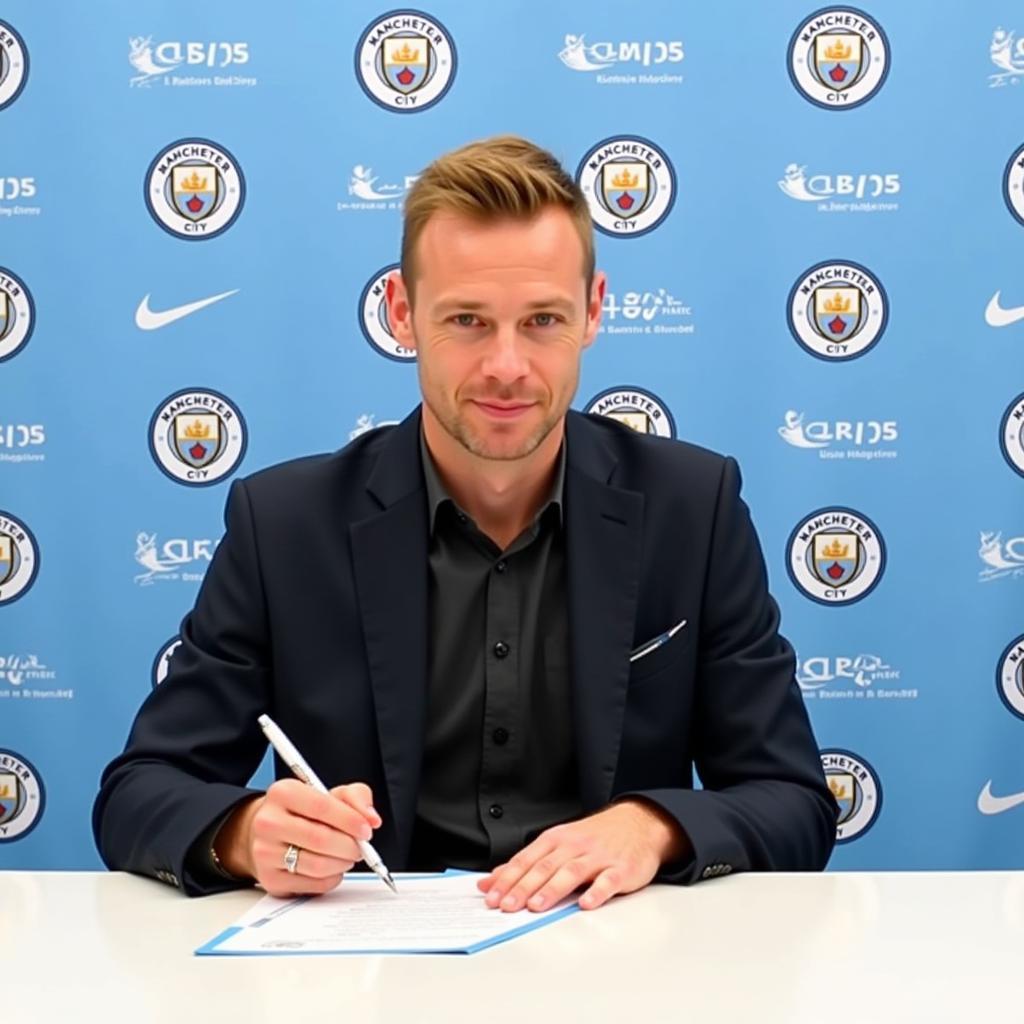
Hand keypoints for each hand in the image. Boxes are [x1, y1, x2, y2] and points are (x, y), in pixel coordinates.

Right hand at [214, 780, 380, 897]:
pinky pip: (313, 884)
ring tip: (347, 856)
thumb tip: (371, 819)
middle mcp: (268, 822)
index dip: (350, 820)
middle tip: (361, 847)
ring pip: (318, 865)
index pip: (321, 806)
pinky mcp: (270, 879)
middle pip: (320, 839)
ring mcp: (265, 853)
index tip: (366, 829)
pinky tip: (333, 867)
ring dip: (343, 863)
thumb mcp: (330, 793)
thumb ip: (355, 797)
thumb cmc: (304, 811)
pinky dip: (332, 878)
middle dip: (350, 846)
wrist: (270, 832)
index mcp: (283, 792)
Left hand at [476, 799, 688, 911]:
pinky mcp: (621, 869)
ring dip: (552, 890)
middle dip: (523, 887)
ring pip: (572, 872)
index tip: (491, 897)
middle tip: (507, 906)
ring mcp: (598, 856)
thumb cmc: (594, 838)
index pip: (526, 860)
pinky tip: (586, 903)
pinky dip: (597, 892)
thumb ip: (526, 864)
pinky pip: (608, 881)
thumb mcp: (558, 843)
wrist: (638, 822)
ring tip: (536, 907)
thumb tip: (490, 881)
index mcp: (556, 839)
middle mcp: (574, 846)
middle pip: (545, 867)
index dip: (508, 879)